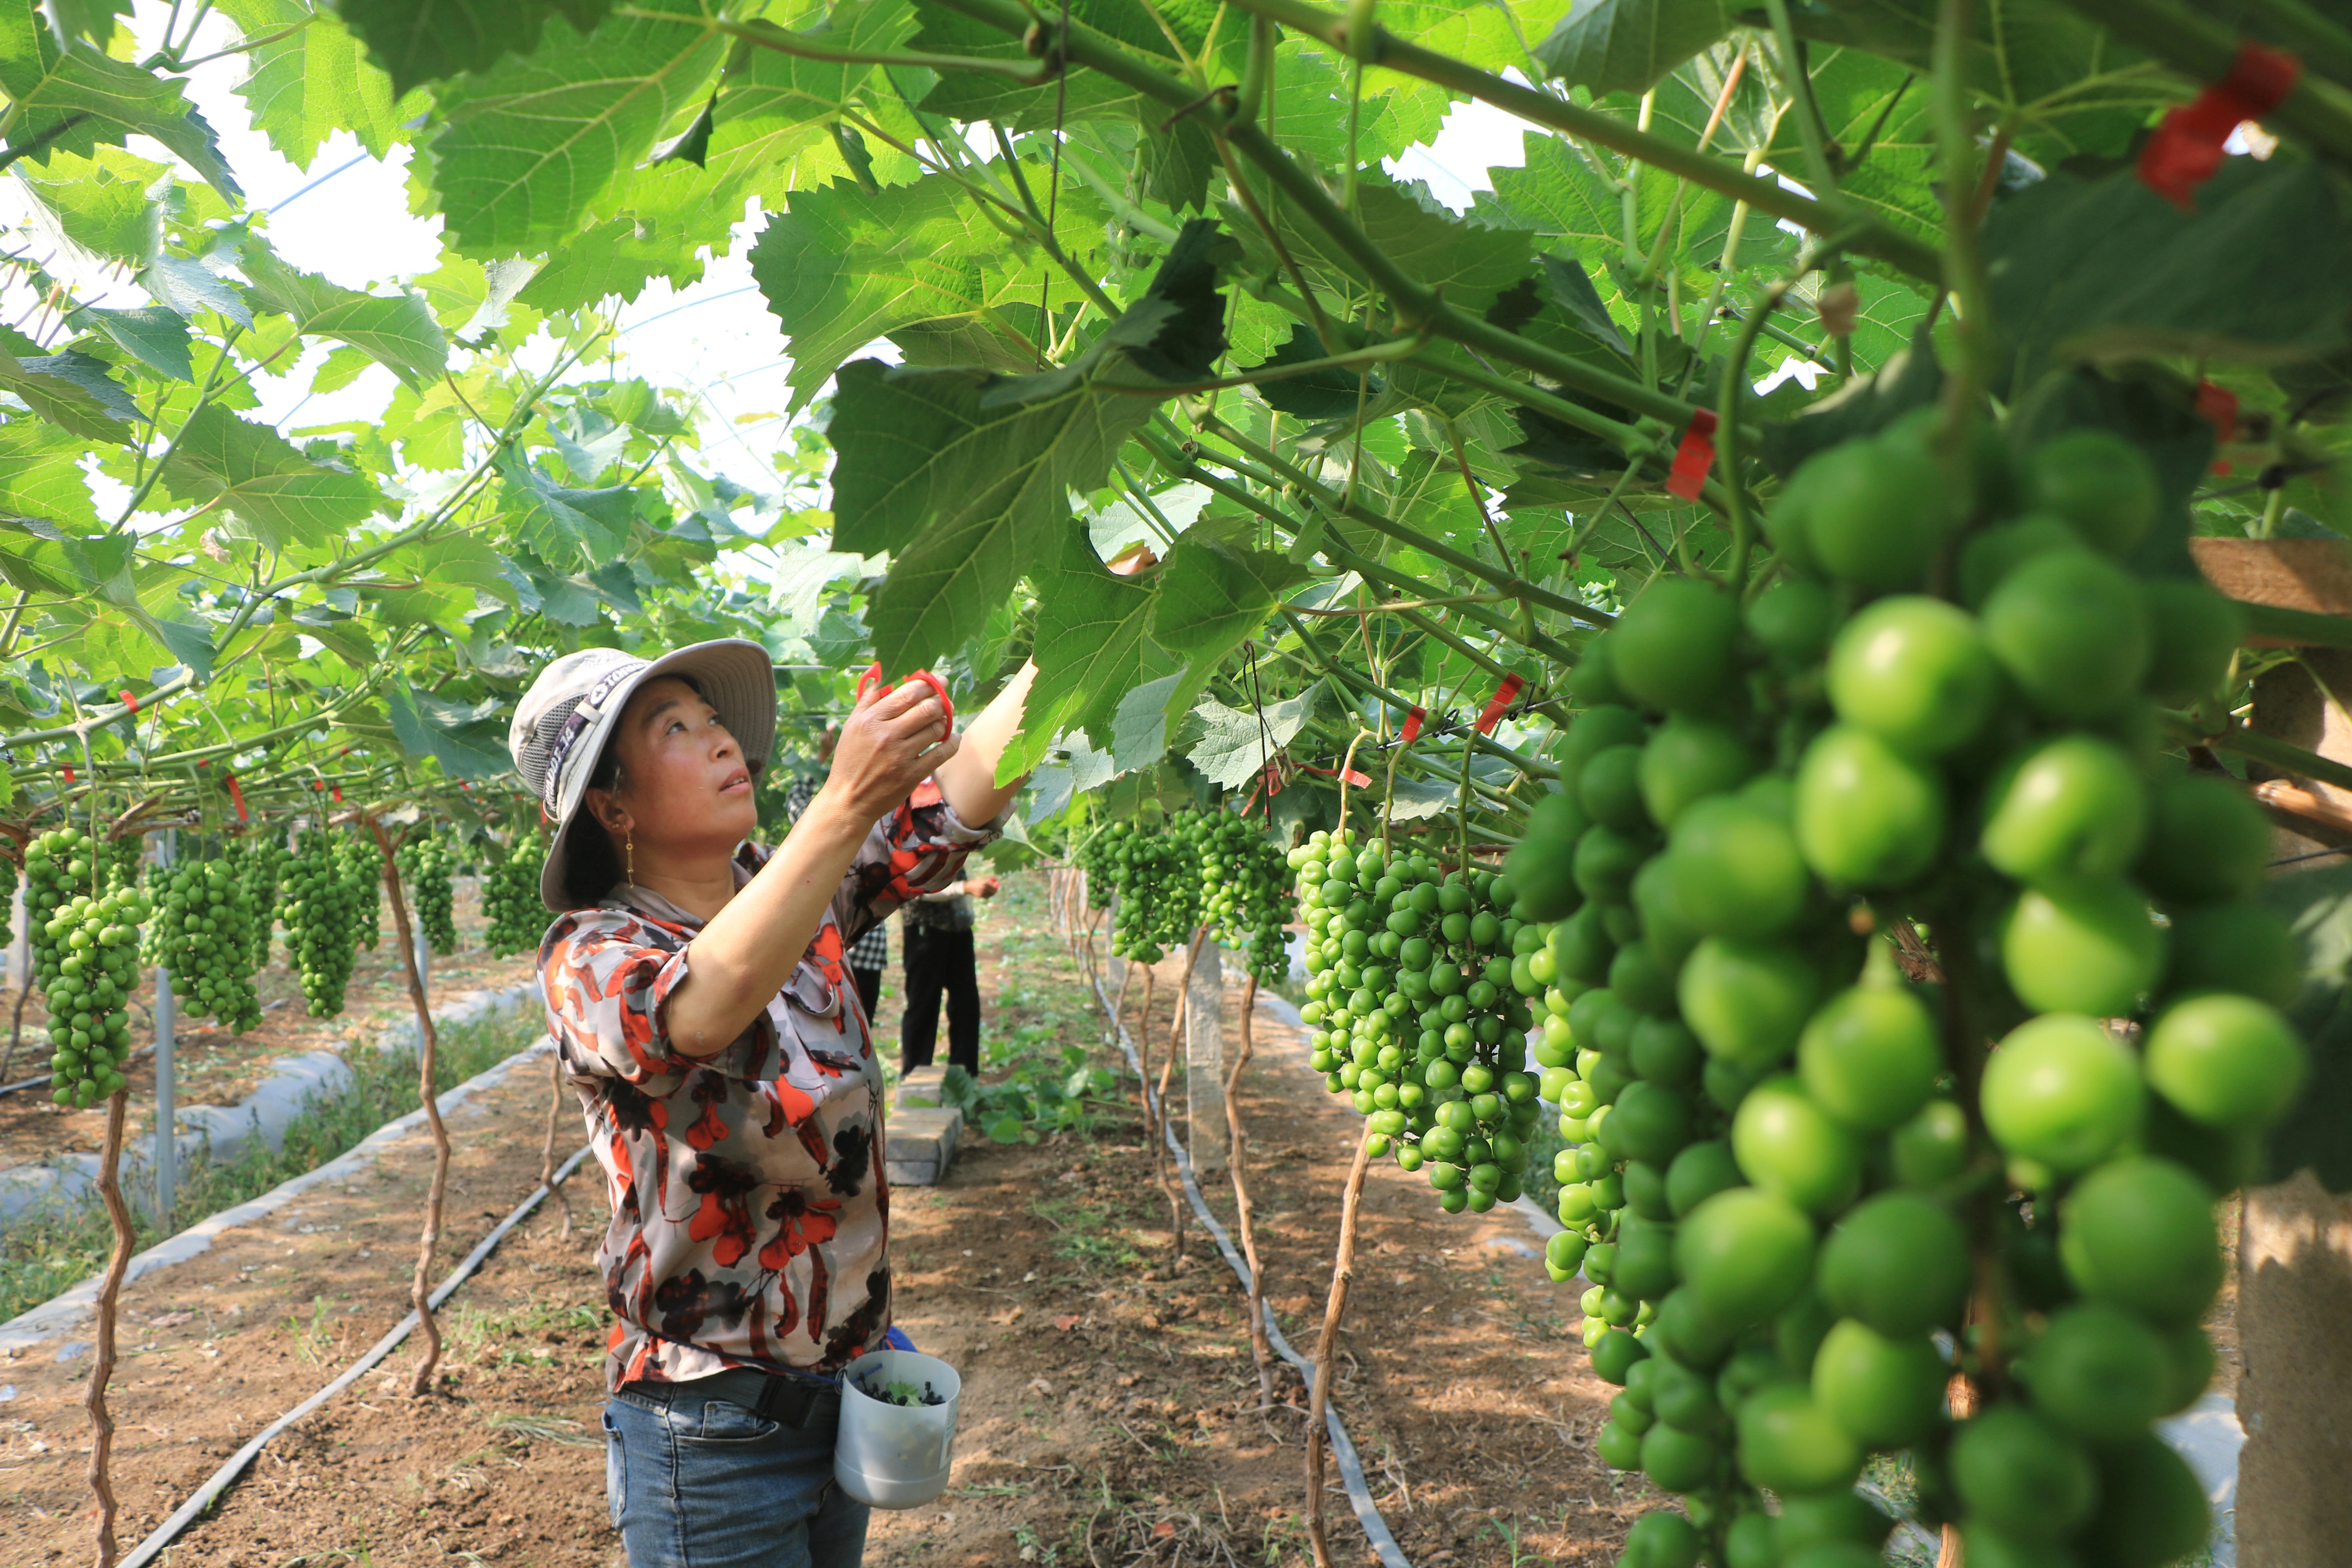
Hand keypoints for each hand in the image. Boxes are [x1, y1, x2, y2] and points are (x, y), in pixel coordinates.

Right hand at [824, 680, 955, 821]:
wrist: (849, 800)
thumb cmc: (851, 759)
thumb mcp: (852, 725)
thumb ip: (869, 698)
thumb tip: (883, 672)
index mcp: (871, 720)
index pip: (908, 693)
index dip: (928, 683)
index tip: (937, 681)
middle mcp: (886, 736)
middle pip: (927, 708)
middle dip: (941, 701)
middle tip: (944, 701)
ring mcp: (901, 756)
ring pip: (936, 729)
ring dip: (944, 721)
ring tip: (942, 720)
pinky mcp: (912, 775)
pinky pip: (942, 753)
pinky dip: (952, 742)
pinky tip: (952, 738)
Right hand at [971, 875, 1000, 898]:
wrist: (969, 887)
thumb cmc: (977, 882)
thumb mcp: (983, 879)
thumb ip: (990, 878)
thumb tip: (996, 879)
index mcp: (985, 882)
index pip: (993, 885)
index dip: (996, 887)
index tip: (997, 886)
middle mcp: (984, 887)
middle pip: (993, 891)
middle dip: (995, 891)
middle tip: (996, 891)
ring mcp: (982, 892)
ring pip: (990, 894)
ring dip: (992, 894)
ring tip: (992, 892)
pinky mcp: (980, 895)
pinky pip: (987, 897)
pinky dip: (988, 896)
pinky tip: (987, 894)